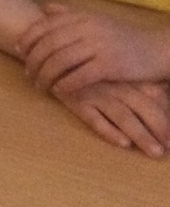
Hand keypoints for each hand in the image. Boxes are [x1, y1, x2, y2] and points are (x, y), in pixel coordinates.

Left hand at [16, 3, 169, 92]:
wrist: (155, 49)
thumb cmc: (121, 37)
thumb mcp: (95, 20)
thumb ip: (69, 14)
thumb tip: (44, 8)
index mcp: (82, 17)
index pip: (45, 26)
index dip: (28, 39)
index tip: (18, 50)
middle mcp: (87, 28)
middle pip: (49, 45)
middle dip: (33, 61)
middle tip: (28, 74)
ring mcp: (98, 46)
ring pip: (60, 62)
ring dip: (45, 76)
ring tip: (40, 86)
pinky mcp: (108, 65)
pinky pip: (78, 77)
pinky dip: (64, 85)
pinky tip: (59, 91)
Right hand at [53, 77, 169, 156]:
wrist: (49, 53)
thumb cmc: (84, 66)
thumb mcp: (112, 72)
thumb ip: (137, 84)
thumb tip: (163, 97)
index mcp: (126, 78)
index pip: (155, 97)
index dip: (168, 116)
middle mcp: (115, 86)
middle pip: (144, 108)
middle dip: (161, 129)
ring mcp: (96, 94)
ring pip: (123, 116)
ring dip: (141, 135)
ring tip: (156, 152)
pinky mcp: (77, 101)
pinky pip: (94, 118)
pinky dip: (109, 130)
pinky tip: (123, 143)